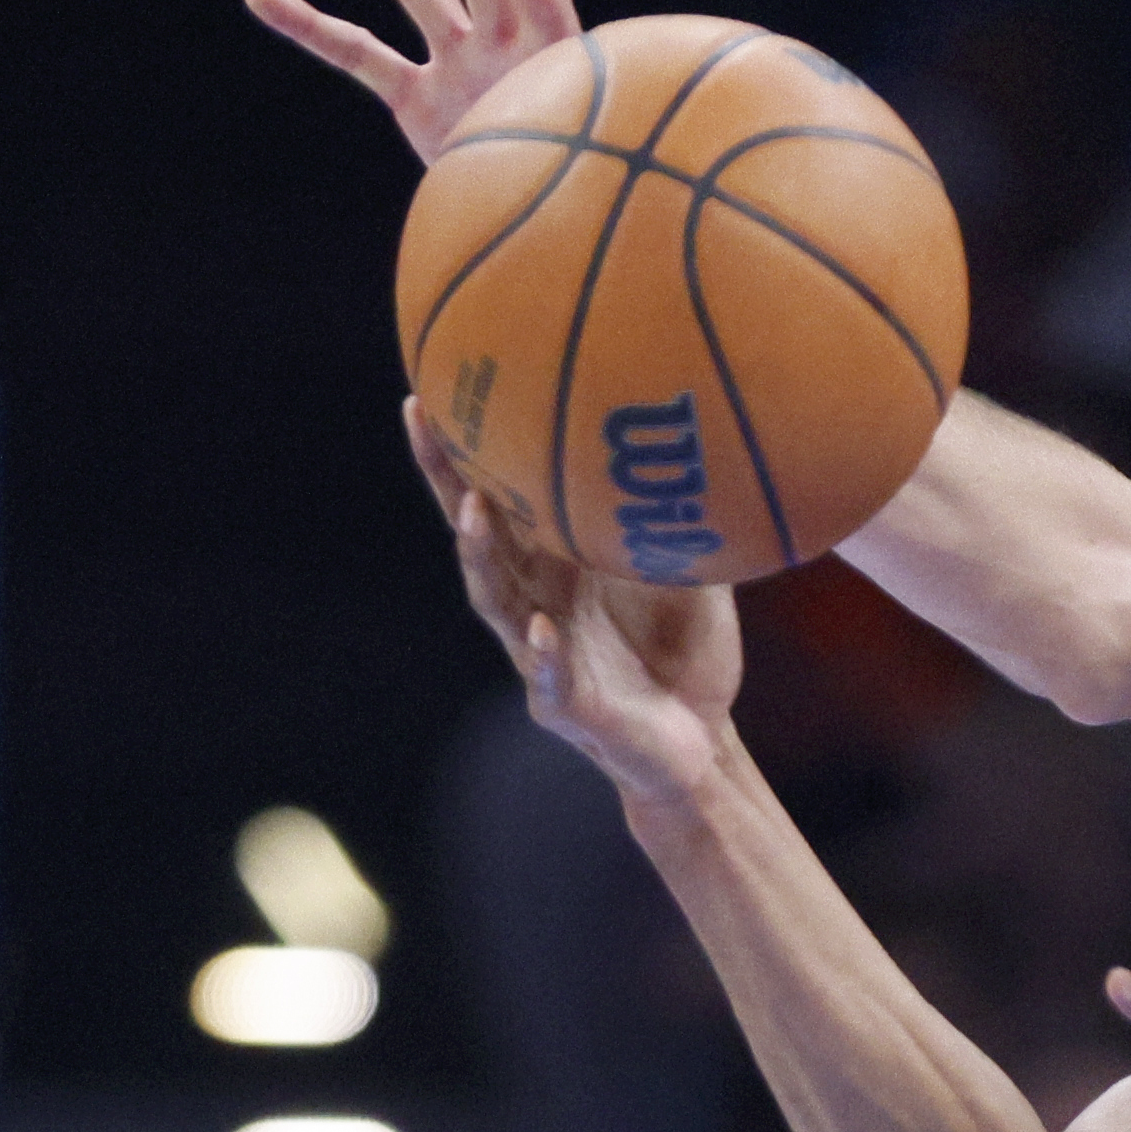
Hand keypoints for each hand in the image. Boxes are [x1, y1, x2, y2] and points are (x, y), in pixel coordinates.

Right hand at [246, 0, 581, 164]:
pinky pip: (357, 53)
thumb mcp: (583, 164)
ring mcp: (460, 63)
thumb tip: (547, 99)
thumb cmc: (572, 195)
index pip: (543, 2)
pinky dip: (310, 25)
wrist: (541, 229)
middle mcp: (509, 47)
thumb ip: (573, 133)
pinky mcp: (416, 97)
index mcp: (560, 60)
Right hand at [405, 400, 738, 804]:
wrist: (701, 743)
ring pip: (497, 599)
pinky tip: (541, 629)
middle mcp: (535, 601)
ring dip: (481, 554)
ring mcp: (541, 653)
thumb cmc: (685, 654)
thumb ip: (684, 522)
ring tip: (473, 511)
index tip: (436, 388)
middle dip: (447, 479)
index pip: (503, 499)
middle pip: (478, 535)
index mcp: (557, 566)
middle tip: (422, 421)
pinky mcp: (566, 706)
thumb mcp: (693, 577)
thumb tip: (709, 447)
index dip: (467, 451)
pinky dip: (544, 653)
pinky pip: (549, 676)